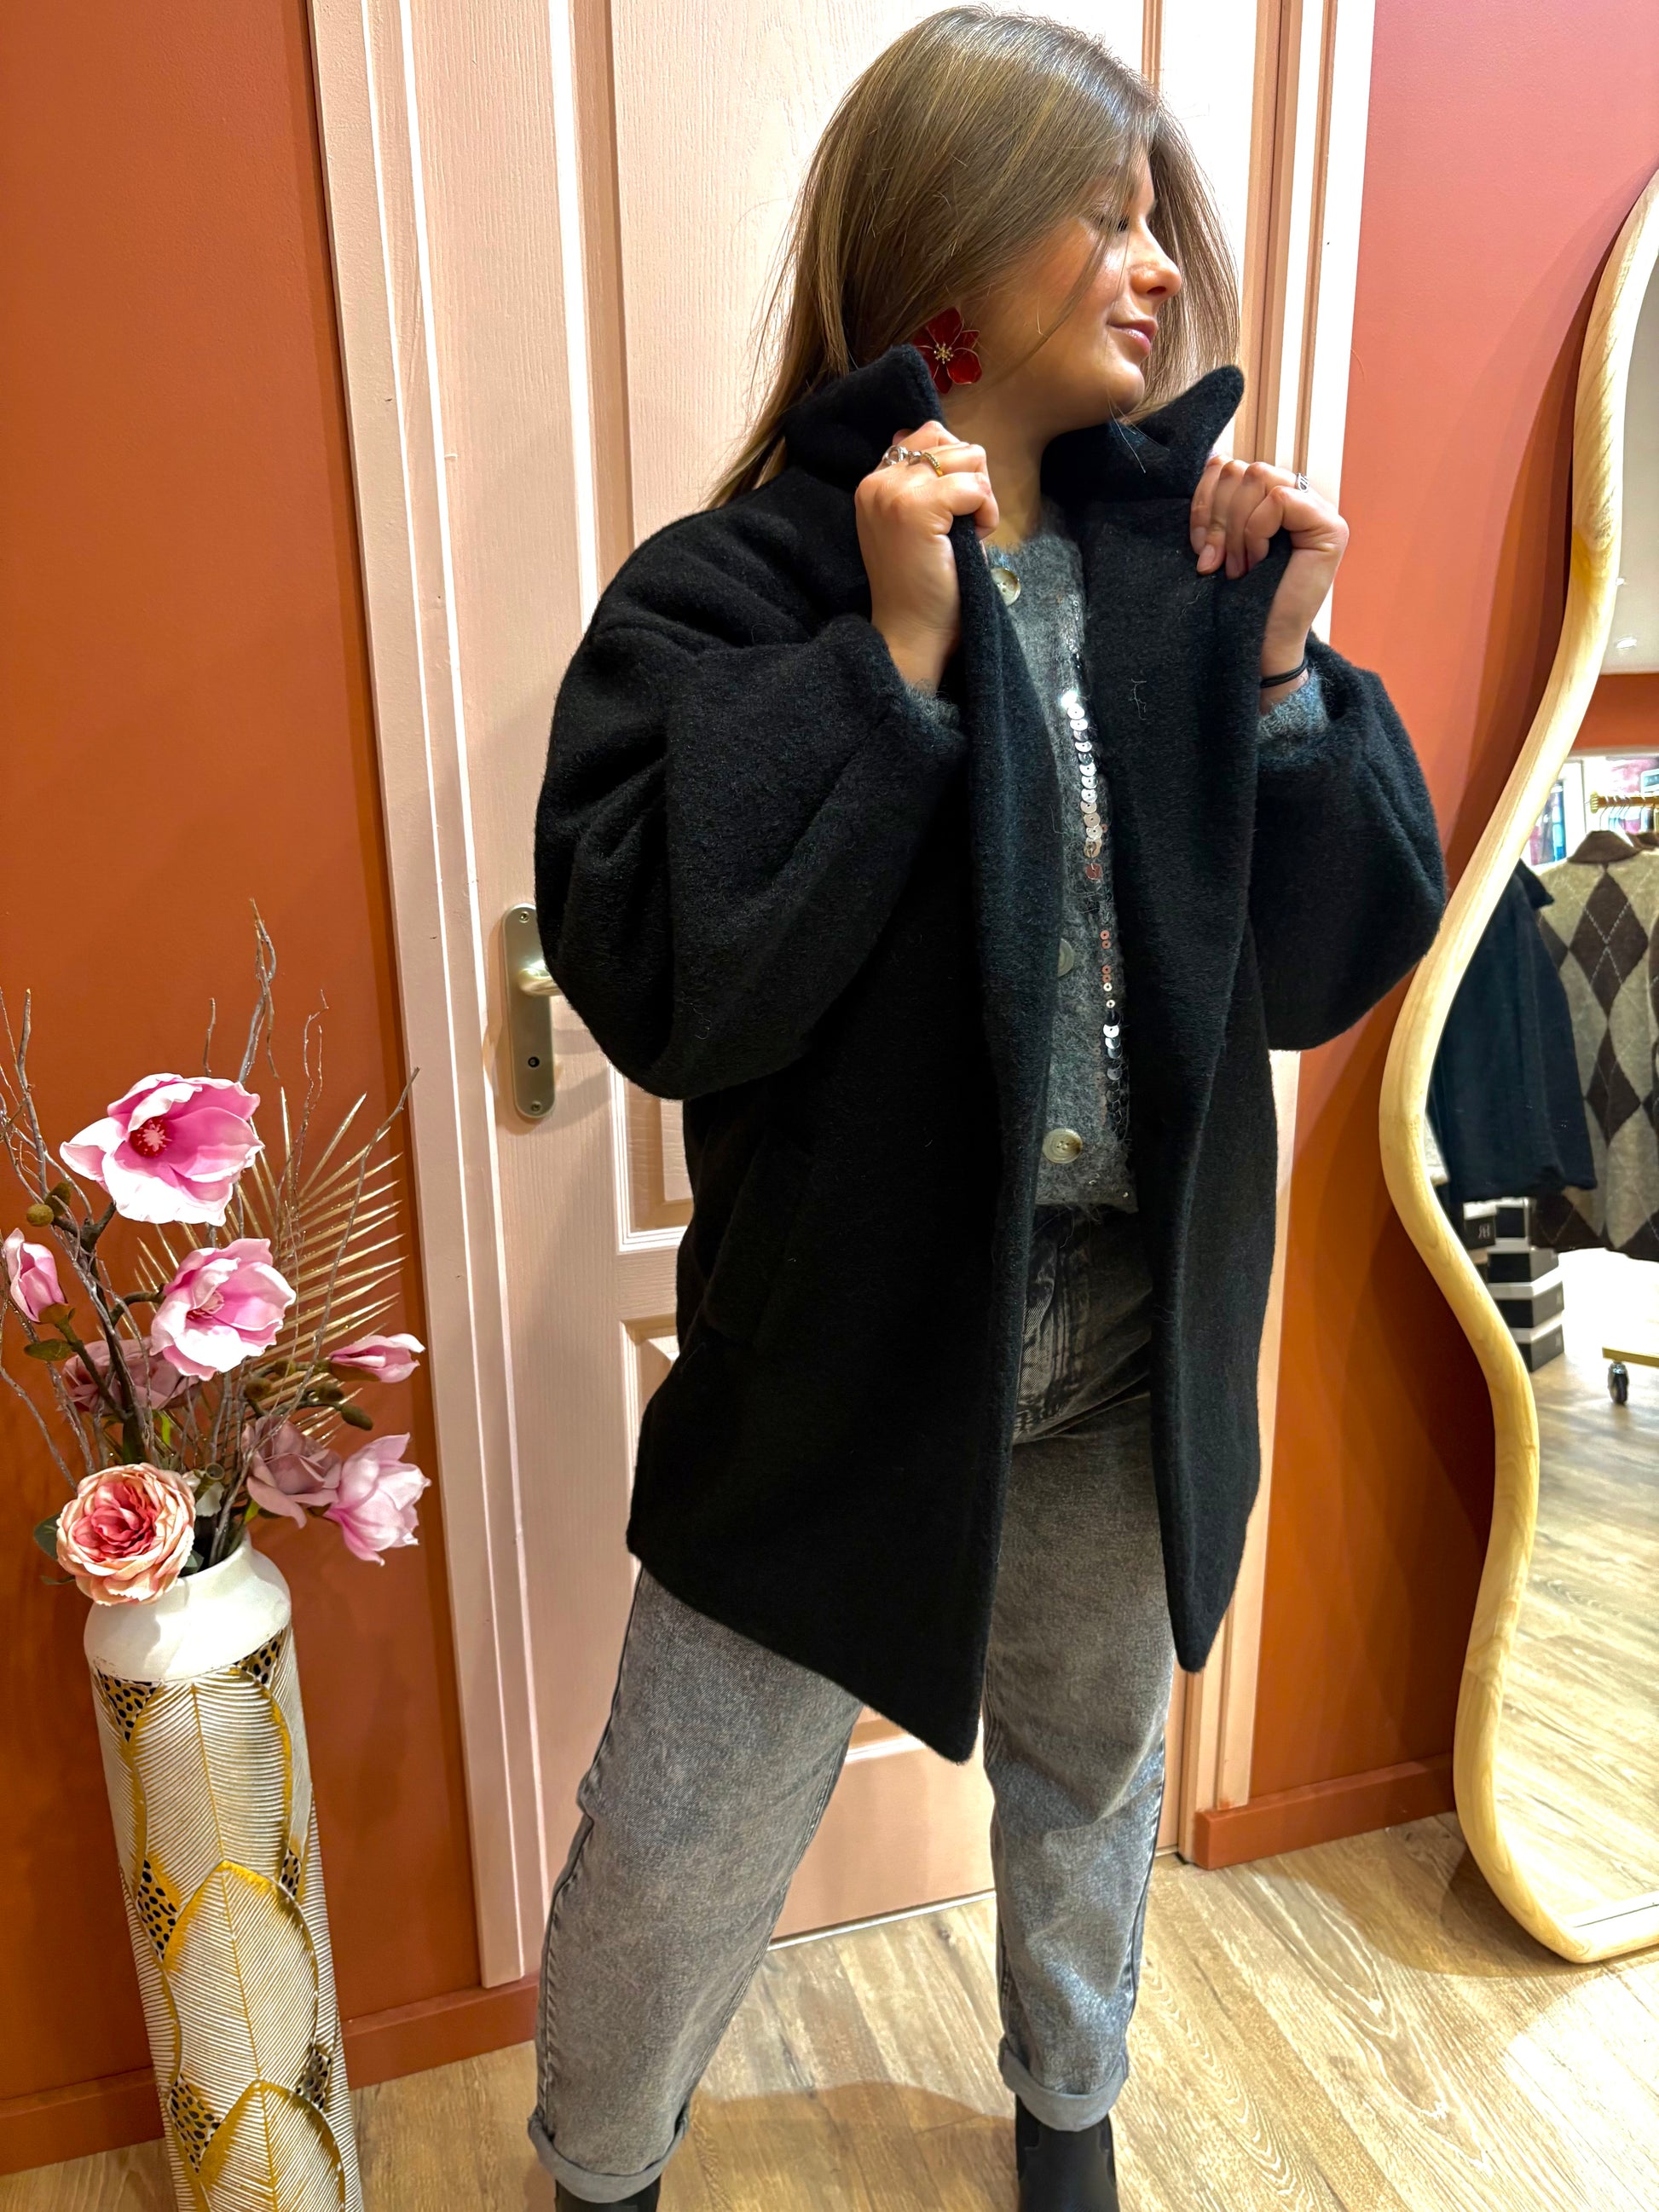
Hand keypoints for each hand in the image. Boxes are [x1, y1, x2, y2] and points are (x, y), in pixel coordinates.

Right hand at [857, 420, 996, 691]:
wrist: (911, 631)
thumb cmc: (923, 585)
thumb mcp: (917, 521)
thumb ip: (922, 479)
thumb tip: (940, 435)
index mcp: (875, 481)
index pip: (928, 435)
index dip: (954, 470)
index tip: (946, 514)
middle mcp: (878, 480)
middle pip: (954, 443)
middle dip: (971, 483)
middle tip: (957, 529)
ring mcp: (894, 492)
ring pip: (970, 458)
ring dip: (980, 497)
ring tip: (961, 534)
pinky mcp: (916, 508)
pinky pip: (976, 488)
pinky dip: (986, 514)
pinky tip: (971, 540)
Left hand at [1188, 456, 1349, 698]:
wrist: (1258, 646)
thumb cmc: (1236, 601)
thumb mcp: (1218, 541)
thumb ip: (1220, 501)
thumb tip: (1214, 460)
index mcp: (1268, 500)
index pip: (1230, 466)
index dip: (1204, 502)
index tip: (1200, 549)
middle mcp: (1297, 499)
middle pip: (1242, 469)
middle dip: (1217, 518)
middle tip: (1216, 563)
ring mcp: (1318, 510)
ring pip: (1258, 477)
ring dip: (1235, 528)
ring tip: (1237, 567)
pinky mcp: (1330, 526)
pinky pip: (1278, 499)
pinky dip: (1257, 531)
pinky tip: (1258, 562)